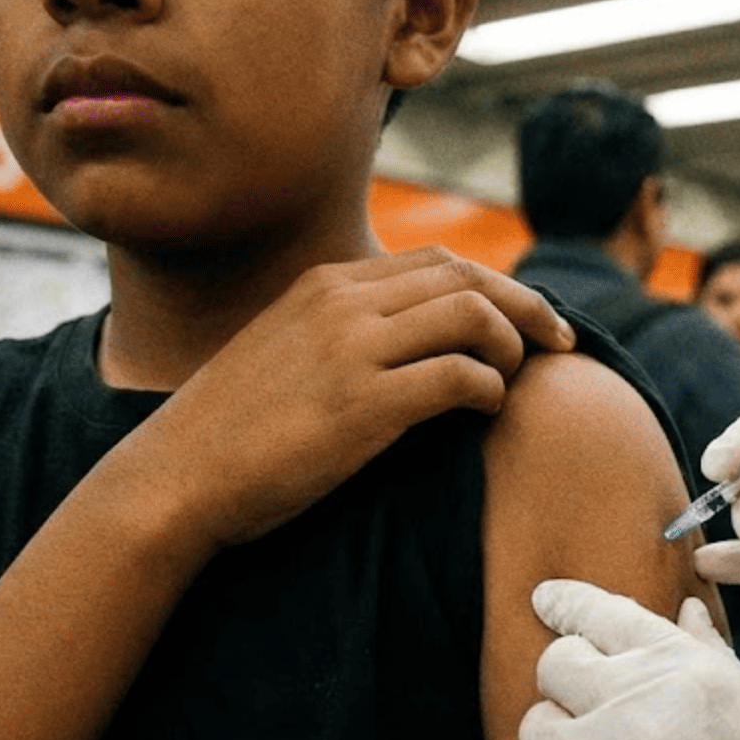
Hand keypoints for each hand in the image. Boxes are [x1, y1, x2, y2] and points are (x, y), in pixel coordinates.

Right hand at [132, 247, 574, 550]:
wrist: (177, 477)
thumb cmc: (232, 432)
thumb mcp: (282, 352)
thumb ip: (339, 332)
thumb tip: (403, 342)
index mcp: (325, 285)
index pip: (437, 262)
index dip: (498, 286)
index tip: (529, 319)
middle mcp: (341, 304)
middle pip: (467, 278)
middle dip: (528, 306)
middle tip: (562, 343)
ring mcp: (351, 350)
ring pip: (472, 315)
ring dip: (512, 345)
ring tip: (517, 379)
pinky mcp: (363, 405)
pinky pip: (458, 377)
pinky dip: (489, 389)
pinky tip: (486, 411)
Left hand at [520, 579, 739, 739]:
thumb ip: (704, 652)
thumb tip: (682, 610)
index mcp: (683, 666)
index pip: (596, 613)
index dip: (564, 603)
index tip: (547, 601)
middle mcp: (637, 706)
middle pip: (555, 666)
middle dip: (569, 679)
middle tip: (595, 706)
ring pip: (537, 729)